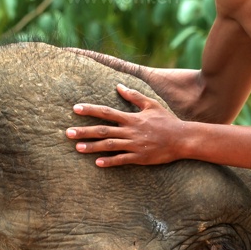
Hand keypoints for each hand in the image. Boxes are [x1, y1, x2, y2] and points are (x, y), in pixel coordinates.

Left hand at [67, 84, 186, 166]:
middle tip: (68, 133)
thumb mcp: (151, 105)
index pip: (106, 112)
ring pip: (109, 146)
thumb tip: (118, 86)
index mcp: (131, 118)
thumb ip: (133, 96)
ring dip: (92, 147)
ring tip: (77, 148)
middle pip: (103, 130)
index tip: (75, 109)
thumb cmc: (167, 121)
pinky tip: (97, 163)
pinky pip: (122, 160)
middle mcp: (130, 131)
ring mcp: (134, 145)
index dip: (90, 110)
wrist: (182, 139)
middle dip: (84, 131)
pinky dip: (110, 161)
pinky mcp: (140, 157)